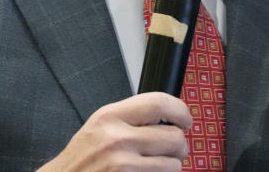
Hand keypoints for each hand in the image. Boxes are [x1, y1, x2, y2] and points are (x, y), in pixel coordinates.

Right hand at [37, 92, 191, 171]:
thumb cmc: (82, 158)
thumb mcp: (101, 125)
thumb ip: (131, 116)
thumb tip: (169, 115)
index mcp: (110, 117)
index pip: (159, 103)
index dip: (181, 111)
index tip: (186, 120)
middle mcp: (117, 140)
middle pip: (174, 137)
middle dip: (179, 145)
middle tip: (173, 149)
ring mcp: (123, 166)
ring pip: (174, 164)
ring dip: (172, 166)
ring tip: (158, 165)